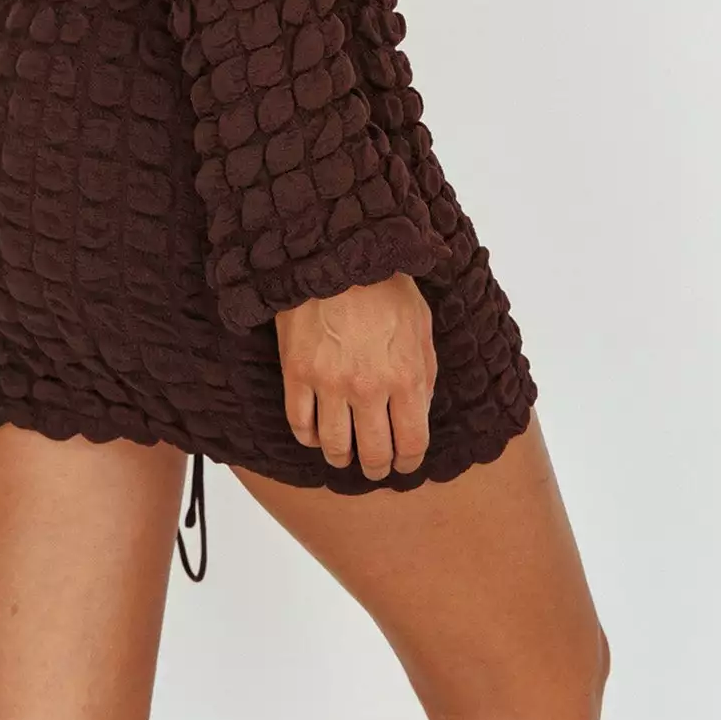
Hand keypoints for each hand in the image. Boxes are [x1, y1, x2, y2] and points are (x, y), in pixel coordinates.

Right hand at [274, 274, 436, 478]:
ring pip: (334, 446)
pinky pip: (300, 424)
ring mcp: (329, 383)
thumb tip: (418, 412)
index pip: (412, 444)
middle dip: (377, 467)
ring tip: (345, 456)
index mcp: (406, 377)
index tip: (404, 463)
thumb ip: (424, 374)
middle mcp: (369, 388)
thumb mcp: (421, 326)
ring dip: (342, 458)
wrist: (335, 252)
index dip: (409, 462)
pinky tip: (316, 435)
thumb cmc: (384, 285)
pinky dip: (309, 438)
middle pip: (374, 454)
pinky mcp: (297, 373)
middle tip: (376, 466)